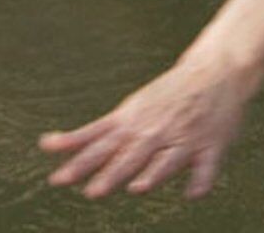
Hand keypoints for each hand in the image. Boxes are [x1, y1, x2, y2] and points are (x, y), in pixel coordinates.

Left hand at [39, 53, 260, 199]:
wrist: (216, 69)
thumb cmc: (165, 94)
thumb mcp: (127, 110)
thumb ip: (92, 134)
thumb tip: (47, 146)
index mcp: (133, 123)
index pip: (100, 146)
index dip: (78, 163)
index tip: (58, 180)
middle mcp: (155, 131)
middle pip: (130, 156)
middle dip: (112, 173)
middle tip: (93, 192)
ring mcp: (184, 137)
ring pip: (166, 160)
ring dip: (153, 174)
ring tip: (137, 187)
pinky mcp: (211, 145)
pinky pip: (206, 166)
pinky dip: (201, 180)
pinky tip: (193, 194)